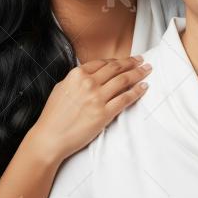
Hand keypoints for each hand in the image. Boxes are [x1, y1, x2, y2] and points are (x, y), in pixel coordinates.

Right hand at [29, 56, 151, 161]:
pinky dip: (137, 92)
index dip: (117, 60)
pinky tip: (143, 87)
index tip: (126, 60)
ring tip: (147, 70)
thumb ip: (77, 79)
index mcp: (76, 75)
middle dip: (132, 63)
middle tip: (142, 60)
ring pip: (124, 80)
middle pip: (116, 68)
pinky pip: (125, 99)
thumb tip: (90, 75)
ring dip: (138, 74)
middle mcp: (88, 83)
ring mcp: (97, 98)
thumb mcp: (61, 88)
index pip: (103, 63)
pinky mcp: (104, 113)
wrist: (50, 137)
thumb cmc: (53, 116)